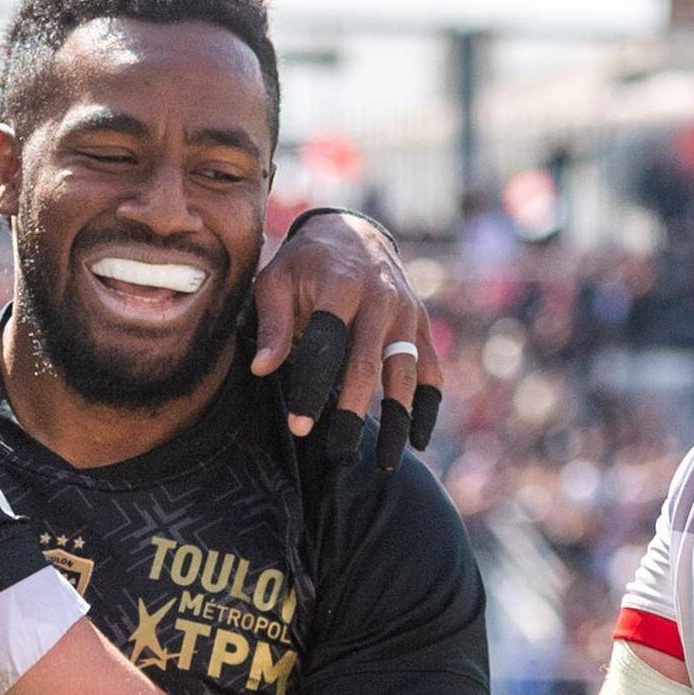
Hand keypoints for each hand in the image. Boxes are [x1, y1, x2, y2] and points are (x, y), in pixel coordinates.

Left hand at [252, 210, 442, 466]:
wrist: (353, 231)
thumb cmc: (304, 264)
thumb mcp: (276, 280)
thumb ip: (272, 323)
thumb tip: (262, 369)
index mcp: (341, 286)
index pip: (328, 343)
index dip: (314, 387)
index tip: (300, 426)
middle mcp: (381, 299)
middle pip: (369, 364)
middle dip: (353, 412)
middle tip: (337, 453)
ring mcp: (407, 313)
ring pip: (407, 373)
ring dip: (398, 419)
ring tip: (385, 463)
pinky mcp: (421, 325)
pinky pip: (431, 370)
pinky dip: (428, 406)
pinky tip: (417, 440)